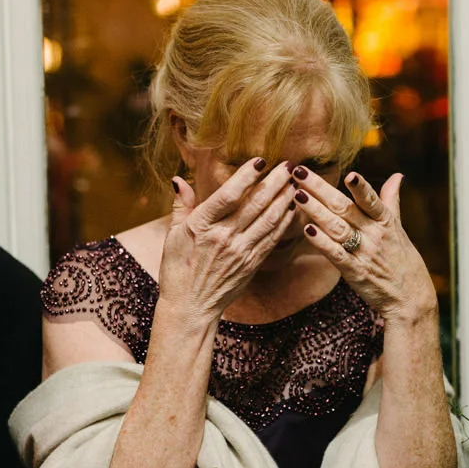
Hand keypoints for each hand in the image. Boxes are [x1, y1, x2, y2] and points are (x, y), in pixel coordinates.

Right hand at [158, 159, 297, 321]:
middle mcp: (223, 238)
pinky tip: (292, 208)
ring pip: (269, 219)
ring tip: (295, 181)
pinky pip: (273, 238)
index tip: (260, 160)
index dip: (246, 176)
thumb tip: (178, 179)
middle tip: (288, 165)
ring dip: (285, 198)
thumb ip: (181, 205)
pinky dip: (284, 221)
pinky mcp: (252, 264)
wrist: (191, 307)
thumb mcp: (173, 235)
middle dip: (275, 182)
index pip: (228, 195)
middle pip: (255, 204)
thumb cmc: (178, 269)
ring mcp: (240, 252)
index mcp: (201, 226)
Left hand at [293, 168, 436, 321]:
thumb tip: (397, 175)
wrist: (410, 298)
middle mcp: (373, 234)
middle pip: (344, 208)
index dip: (361, 188)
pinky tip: (307, 229)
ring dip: (315, 211)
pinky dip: (321, 242)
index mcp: (384, 221)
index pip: (371, 200)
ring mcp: (363, 253)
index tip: (350, 174)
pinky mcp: (354, 271)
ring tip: (298, 195)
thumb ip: (391, 200)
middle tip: (300, 172)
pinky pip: (335, 254)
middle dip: (320, 189)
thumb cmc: (402, 259)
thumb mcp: (399, 228)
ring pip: (336, 228)